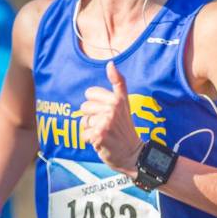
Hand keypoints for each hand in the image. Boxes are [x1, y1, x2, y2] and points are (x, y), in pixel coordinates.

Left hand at [80, 61, 142, 175]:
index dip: (96, 104)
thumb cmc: (125, 128)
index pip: (89, 93)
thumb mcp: (125, 103)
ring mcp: (105, 122)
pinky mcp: (99, 135)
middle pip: (84, 108)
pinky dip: (90, 140)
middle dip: (92, 118)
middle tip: (107, 126)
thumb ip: (118, 82)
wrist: (133, 154)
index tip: (108, 112)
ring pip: (83, 121)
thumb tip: (111, 63)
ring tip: (105, 133)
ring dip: (91, 130)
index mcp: (117, 99)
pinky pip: (83, 134)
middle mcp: (112, 108)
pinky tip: (102, 142)